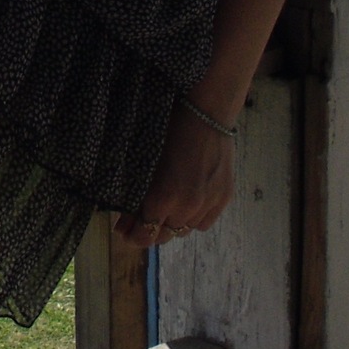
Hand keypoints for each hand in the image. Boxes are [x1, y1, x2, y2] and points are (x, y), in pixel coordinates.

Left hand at [120, 103, 234, 247]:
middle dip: (151, 231)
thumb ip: (135, 198)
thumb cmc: (168, 130)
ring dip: (173, 224)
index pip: (146, 235)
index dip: (133, 237)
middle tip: (141, 221)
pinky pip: (205, 222)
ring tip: (165, 210)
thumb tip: (125, 224)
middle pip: (165, 236)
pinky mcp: (224, 197)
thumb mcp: (144, 163)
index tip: (125, 232)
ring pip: (185, 230)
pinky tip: (187, 205)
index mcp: (162, 198)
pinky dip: (194, 218)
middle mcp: (186, 207)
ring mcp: (208, 203)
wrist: (205, 112)